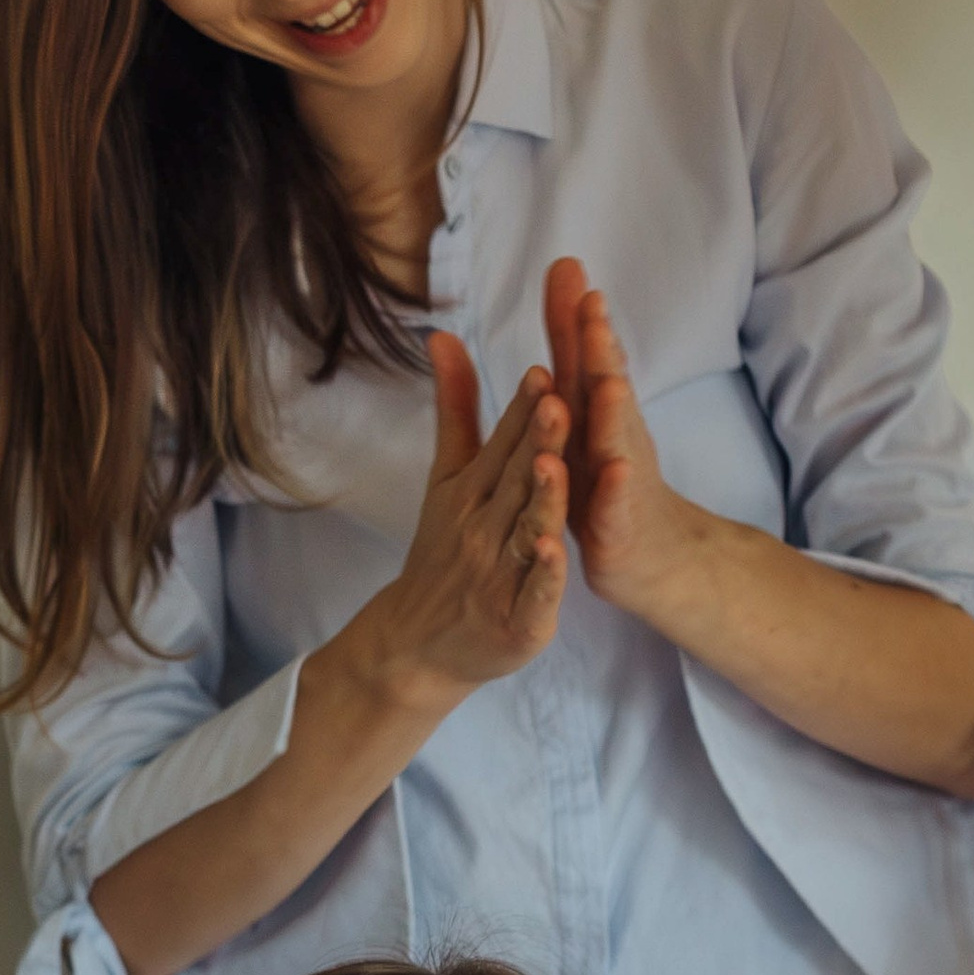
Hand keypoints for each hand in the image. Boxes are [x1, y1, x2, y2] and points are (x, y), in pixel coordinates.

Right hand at [324, 335, 565, 721]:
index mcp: (472, 490)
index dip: (522, 412)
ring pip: (524, 531)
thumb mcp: (445, 474)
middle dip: (535, 443)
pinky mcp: (517, 620)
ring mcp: (498, 575)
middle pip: (516, 481)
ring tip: (552, 464)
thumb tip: (443, 335)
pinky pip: (532, 595)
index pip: (502, 444)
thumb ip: (454, 406)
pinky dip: (542, 577)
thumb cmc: (444, 548)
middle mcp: (483, 527)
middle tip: (555, 402)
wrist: (418, 639)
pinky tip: (552, 552)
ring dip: (539, 500)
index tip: (541, 374)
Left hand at [543, 255, 702, 623]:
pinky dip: (618, 491)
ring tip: (611, 385)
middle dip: (601, 353)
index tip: (570, 272)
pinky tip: (618, 472)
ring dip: (614, 416)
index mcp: (597, 410)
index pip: (589, 357)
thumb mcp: (586, 403)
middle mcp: (614, 437)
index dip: (581, 319)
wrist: (653, 553)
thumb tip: (566, 267)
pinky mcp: (618, 527)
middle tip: (594, 314)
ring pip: (615, 444)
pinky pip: (618, 508)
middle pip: (606, 390)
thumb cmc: (608, 471)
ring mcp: (620, 481)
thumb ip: (573, 340)